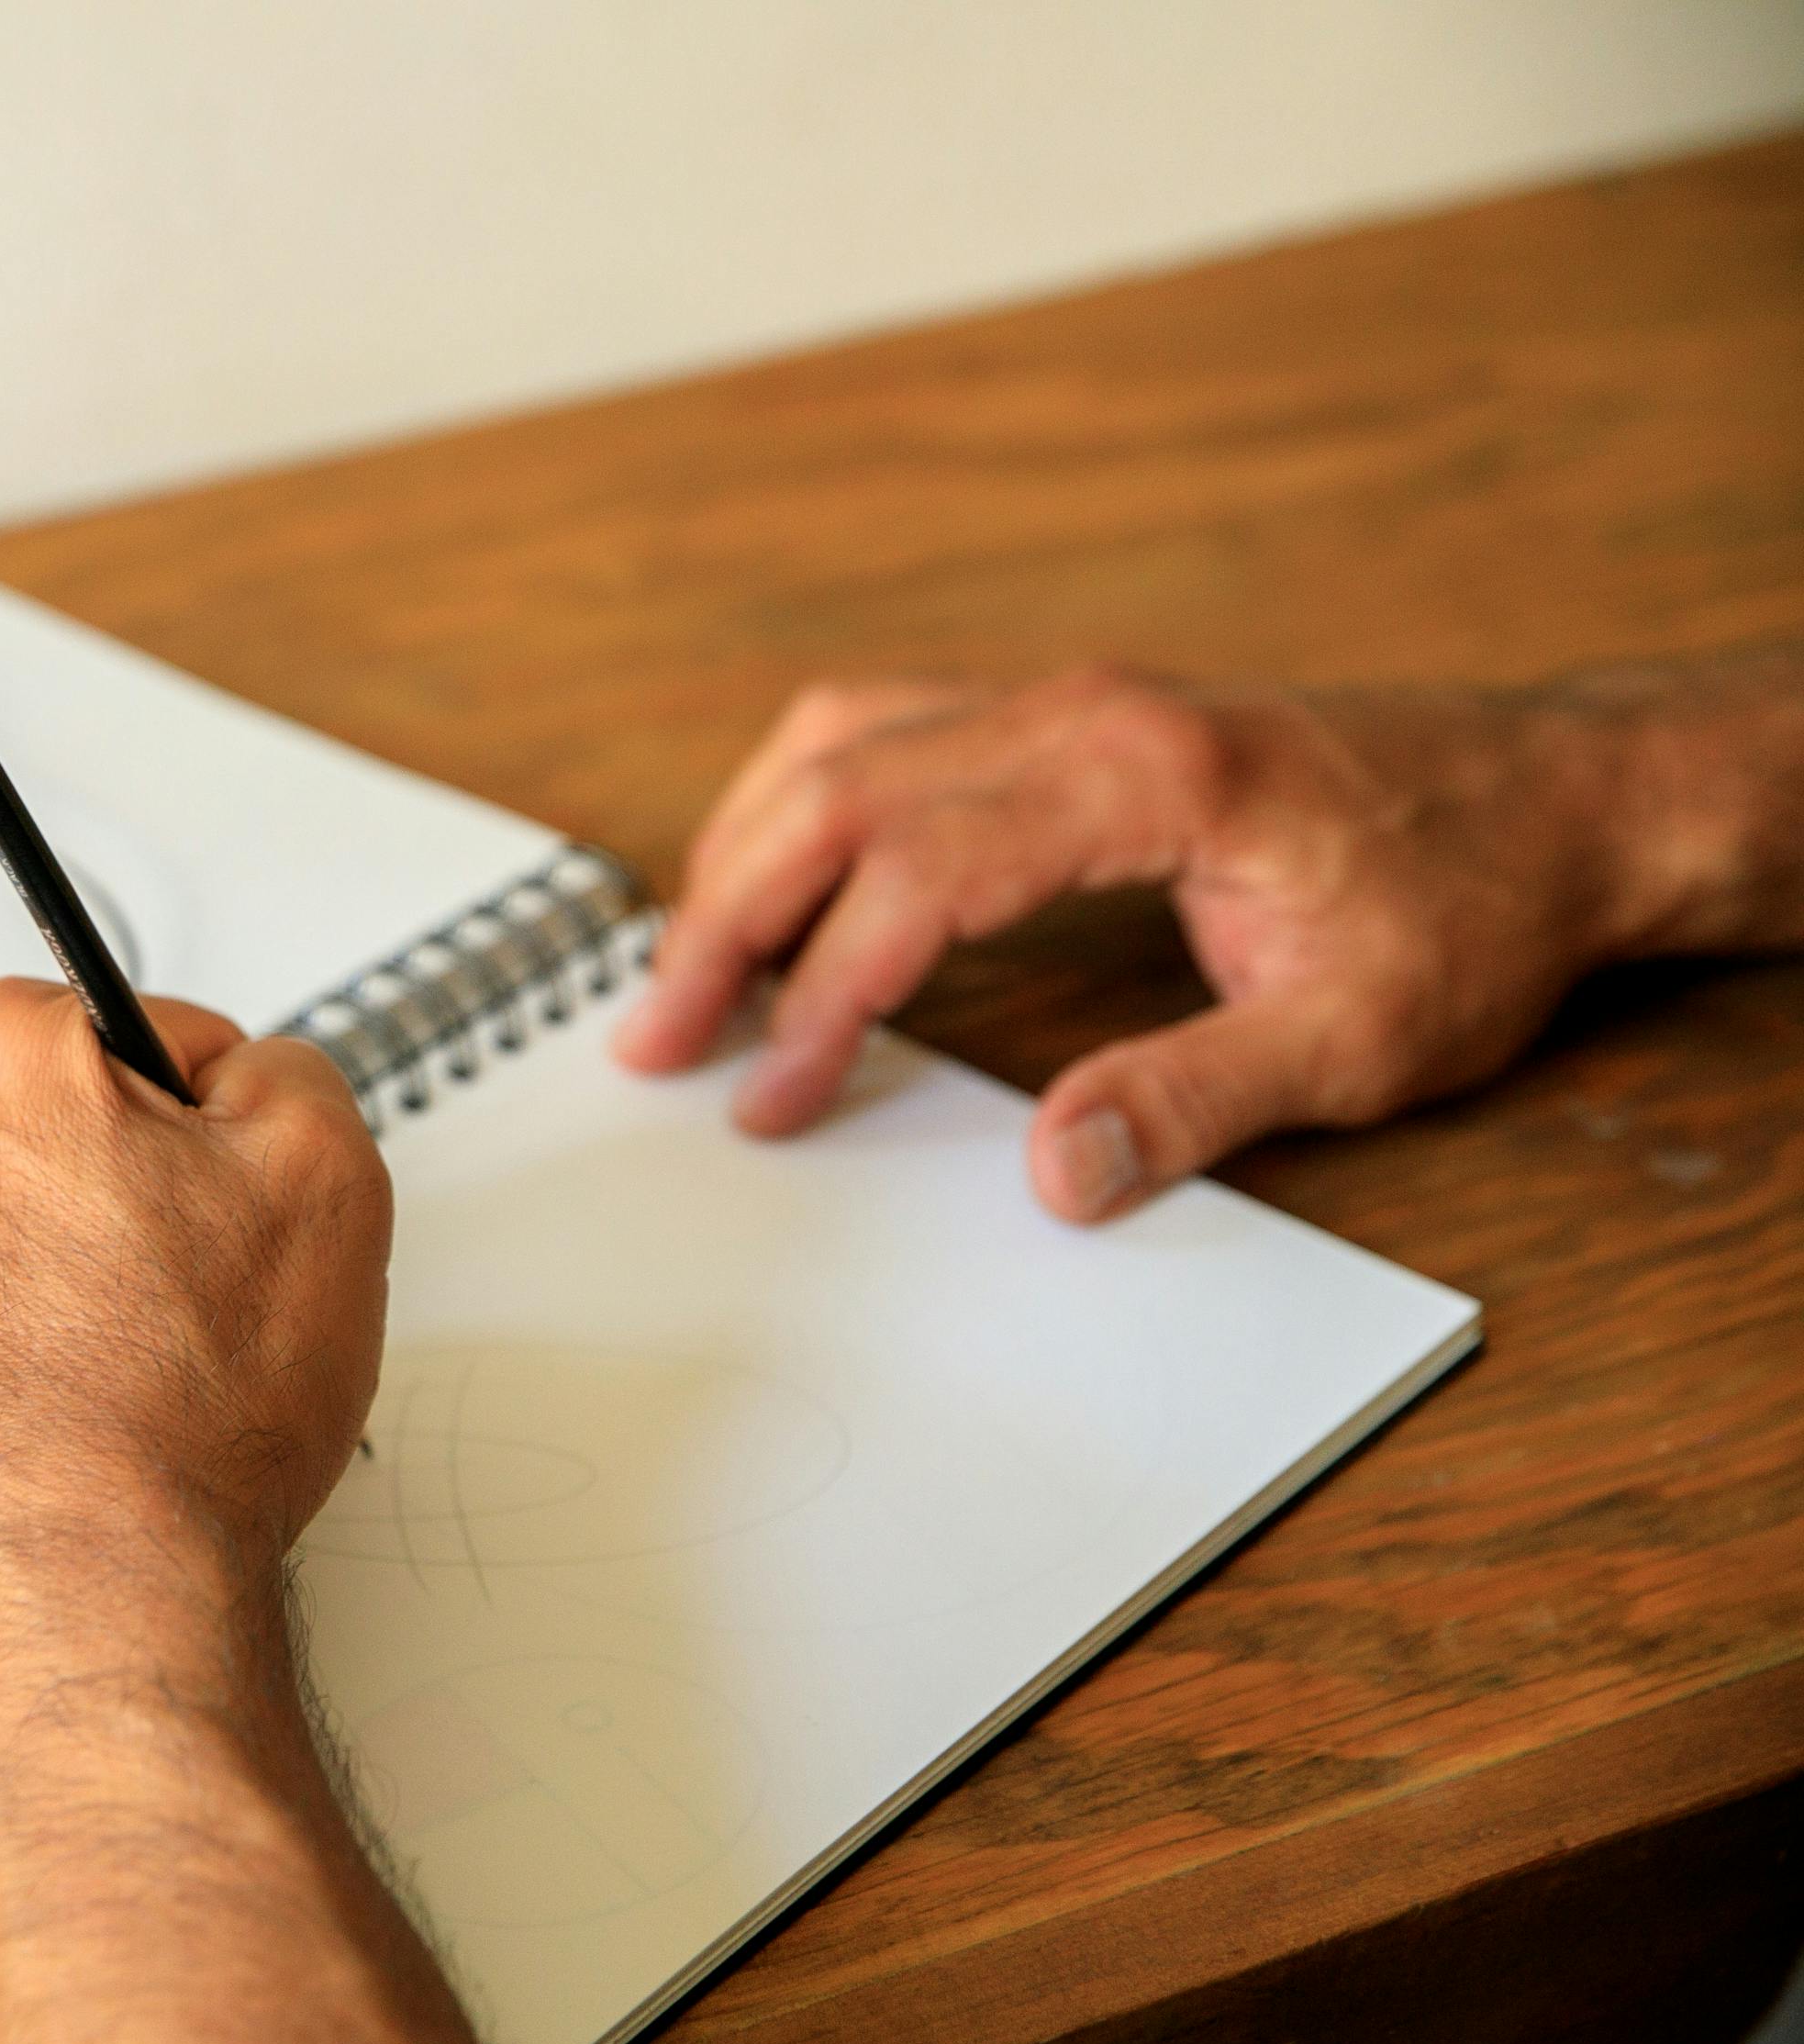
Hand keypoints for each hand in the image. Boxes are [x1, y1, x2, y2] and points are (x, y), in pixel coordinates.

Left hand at [0, 979, 389, 1704]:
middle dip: (121, 1195)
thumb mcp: (327, 1180)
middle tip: (188, 1299)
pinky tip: (53, 1429)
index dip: (212, 1126)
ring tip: (122, 1383)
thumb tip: (250, 1080)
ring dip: (51, 1282)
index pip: (138, 1035)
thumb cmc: (182, 1413)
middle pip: (47, 1130)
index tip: (228, 1202)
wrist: (72, 1607)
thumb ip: (291, 1076)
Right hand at [613, 657, 1803, 1220]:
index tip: (772, 1094)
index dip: (824, 991)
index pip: (918, 871)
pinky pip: (880, 730)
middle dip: (726, 917)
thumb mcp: (1358, 1034)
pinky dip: (799, 807)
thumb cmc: (1469, 903)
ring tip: (688, 972)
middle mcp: (1082, 710)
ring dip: (743, 850)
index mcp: (1145, 774)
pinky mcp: (1062, 716)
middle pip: (837, 786)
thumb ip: (1199, 1098)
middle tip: (656, 1038)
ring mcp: (1064, 699)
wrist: (1561, 799)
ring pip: (838, 739)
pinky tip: (781, 884)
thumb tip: (1056, 1171)